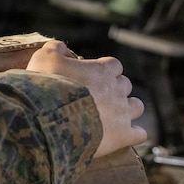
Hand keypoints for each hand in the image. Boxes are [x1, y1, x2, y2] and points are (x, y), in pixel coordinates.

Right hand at [26, 40, 145, 157]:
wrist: (49, 120)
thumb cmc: (47, 87)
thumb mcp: (44, 58)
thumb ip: (55, 48)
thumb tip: (61, 47)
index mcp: (102, 70)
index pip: (113, 65)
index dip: (103, 70)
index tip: (90, 76)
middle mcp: (116, 90)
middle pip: (125, 85)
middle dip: (114, 89)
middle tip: (95, 97)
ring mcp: (122, 113)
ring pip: (137, 107)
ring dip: (126, 109)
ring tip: (109, 116)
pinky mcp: (122, 136)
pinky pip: (139, 134)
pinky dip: (132, 134)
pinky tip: (119, 136)